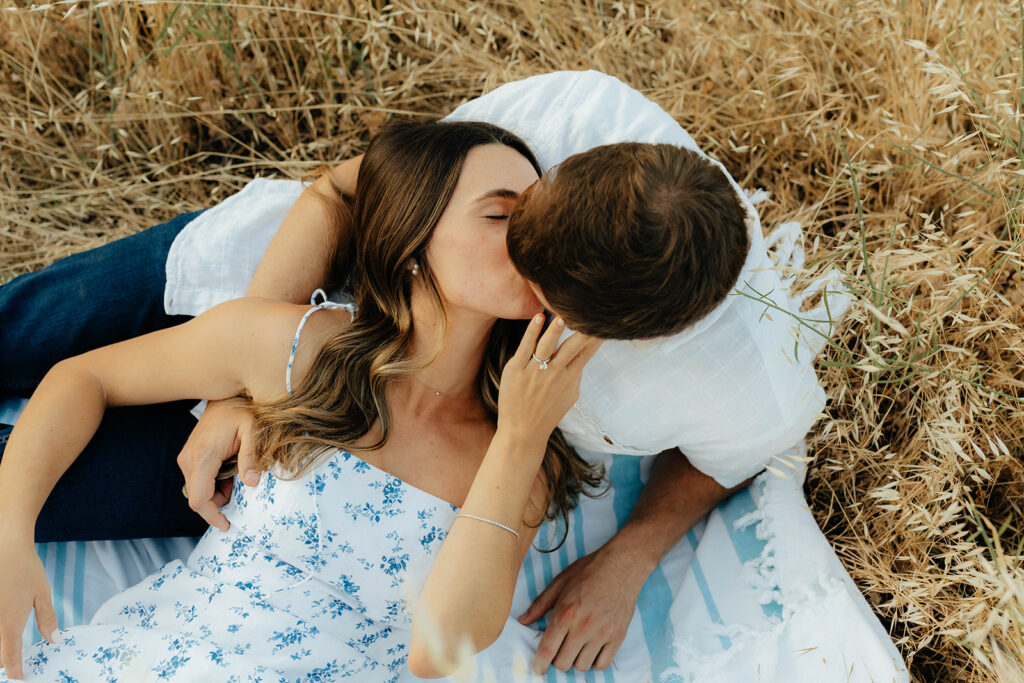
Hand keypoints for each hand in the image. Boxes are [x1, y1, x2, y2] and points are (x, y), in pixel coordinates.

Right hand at [0, 534, 57, 679]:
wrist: (4, 545)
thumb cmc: (25, 569)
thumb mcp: (42, 593)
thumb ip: (47, 619)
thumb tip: (53, 641)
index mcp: (10, 623)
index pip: (9, 658)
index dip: (14, 673)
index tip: (20, 680)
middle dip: (3, 662)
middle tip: (15, 666)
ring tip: (9, 650)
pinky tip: (4, 634)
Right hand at [176, 396, 258, 530]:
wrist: (226, 396)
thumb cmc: (241, 411)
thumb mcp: (252, 431)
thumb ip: (251, 457)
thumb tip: (252, 482)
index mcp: (201, 457)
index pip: (199, 500)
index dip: (212, 516)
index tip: (228, 525)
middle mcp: (188, 459)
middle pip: (196, 498)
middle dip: (217, 506)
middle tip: (240, 499)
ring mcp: (186, 458)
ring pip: (197, 491)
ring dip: (217, 495)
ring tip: (238, 482)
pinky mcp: (189, 456)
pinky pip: (197, 481)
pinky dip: (213, 485)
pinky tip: (230, 475)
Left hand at [498, 315, 602, 443]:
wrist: (522, 432)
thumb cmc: (547, 413)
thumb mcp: (570, 396)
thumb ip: (576, 375)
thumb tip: (583, 355)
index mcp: (569, 379)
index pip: (586, 353)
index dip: (595, 338)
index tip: (603, 324)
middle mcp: (554, 374)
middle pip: (571, 347)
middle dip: (582, 332)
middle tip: (589, 316)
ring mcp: (534, 372)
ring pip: (547, 346)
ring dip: (555, 331)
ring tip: (561, 317)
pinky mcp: (515, 370)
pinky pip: (525, 347)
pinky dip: (531, 332)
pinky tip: (538, 318)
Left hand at [519, 547, 645, 673]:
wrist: (621, 565)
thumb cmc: (588, 571)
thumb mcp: (559, 583)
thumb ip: (540, 604)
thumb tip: (523, 620)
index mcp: (565, 613)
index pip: (548, 650)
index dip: (539, 664)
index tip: (538, 668)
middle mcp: (583, 627)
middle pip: (563, 663)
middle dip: (557, 659)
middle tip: (560, 649)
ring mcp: (602, 634)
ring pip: (582, 666)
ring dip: (576, 660)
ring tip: (576, 647)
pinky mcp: (618, 636)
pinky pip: (603, 664)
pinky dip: (595, 662)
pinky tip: (592, 650)